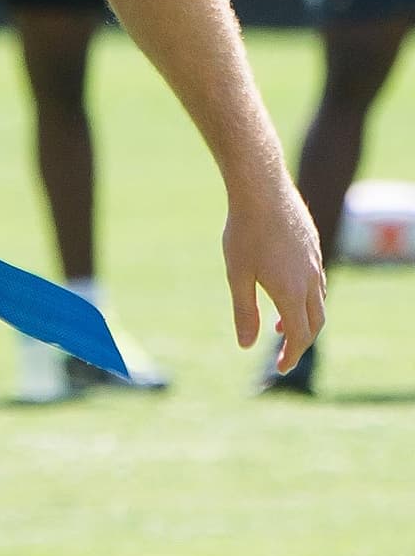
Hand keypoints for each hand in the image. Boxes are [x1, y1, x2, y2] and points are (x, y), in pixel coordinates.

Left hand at [222, 177, 325, 373]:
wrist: (262, 188)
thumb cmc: (244, 231)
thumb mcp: (238, 274)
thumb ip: (244, 311)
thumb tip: (246, 344)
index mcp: (291, 291)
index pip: (299, 335)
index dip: (291, 354)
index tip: (280, 367)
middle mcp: (309, 279)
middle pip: (315, 321)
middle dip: (301, 340)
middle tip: (284, 351)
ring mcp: (314, 261)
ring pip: (318, 300)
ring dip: (303, 317)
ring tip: (278, 323)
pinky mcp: (313, 245)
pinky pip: (317, 280)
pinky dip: (306, 296)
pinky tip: (286, 288)